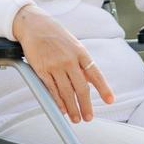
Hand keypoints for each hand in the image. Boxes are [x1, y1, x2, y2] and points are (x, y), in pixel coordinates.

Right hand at [12, 5, 115, 122]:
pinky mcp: (42, 70)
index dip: (104, 88)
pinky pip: (52, 90)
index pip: (96, 74)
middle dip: (86, 106)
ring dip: (72, 108)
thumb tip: (89, 81)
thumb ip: (81, 63)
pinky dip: (58, 102)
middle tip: (88, 117)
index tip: (110, 100)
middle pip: (81, 88)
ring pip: (66, 92)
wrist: (34, 25)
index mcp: (80, 52)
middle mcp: (69, 60)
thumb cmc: (55, 34)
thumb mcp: (74, 44)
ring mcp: (55, 65)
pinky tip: (62, 109)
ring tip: (76, 118)